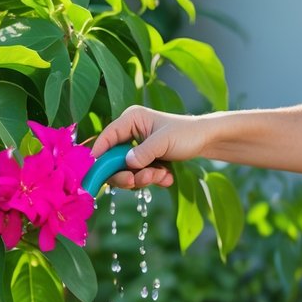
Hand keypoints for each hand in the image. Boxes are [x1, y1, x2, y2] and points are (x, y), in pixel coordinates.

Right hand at [91, 105, 209, 189]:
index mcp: (131, 120)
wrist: (206, 140)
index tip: (95, 173)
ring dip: (143, 177)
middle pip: (113, 160)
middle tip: (137, 181)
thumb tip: (127, 164)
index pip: (106, 137)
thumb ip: (145, 152)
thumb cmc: (187, 133)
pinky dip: (152, 178)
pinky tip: (166, 176)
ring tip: (162, 175)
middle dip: (127, 173)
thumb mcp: (164, 141)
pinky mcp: (144, 159)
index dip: (99, 156)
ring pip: (127, 170)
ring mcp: (136, 148)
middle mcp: (129, 133)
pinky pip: (139, 174)